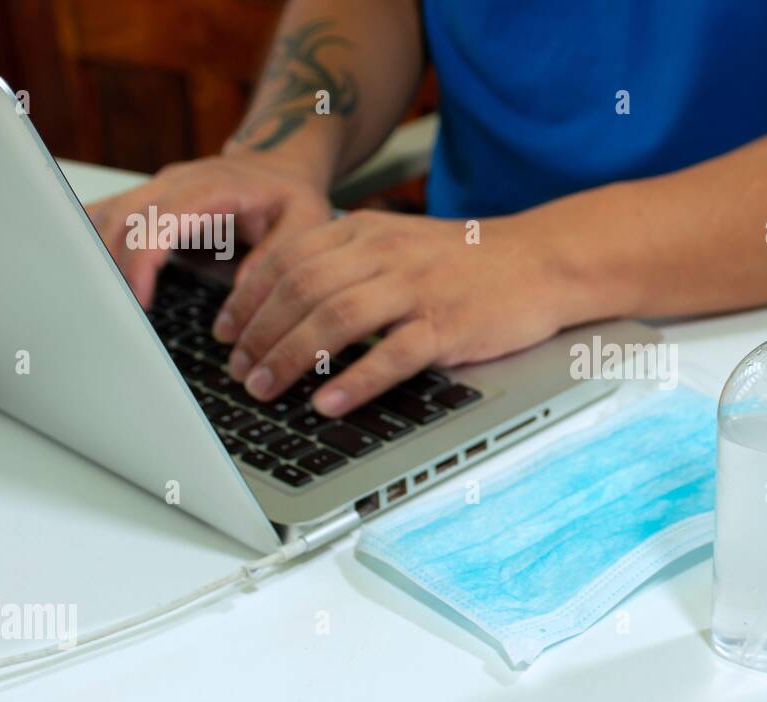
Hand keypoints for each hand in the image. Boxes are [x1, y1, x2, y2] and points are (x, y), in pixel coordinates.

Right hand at [85, 154, 332, 306]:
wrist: (279, 168)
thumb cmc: (291, 196)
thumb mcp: (305, 220)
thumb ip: (277, 254)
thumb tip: (243, 292)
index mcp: (211, 187)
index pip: (160, 220)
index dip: (143, 259)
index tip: (139, 300)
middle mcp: (175, 182)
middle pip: (122, 219)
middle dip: (113, 267)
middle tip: (118, 314)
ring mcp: (157, 189)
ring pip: (106, 216)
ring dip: (97, 257)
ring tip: (103, 303)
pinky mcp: (148, 201)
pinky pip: (107, 215)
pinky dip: (92, 241)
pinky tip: (86, 273)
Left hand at [214, 209, 580, 415]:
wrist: (541, 260)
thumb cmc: (469, 263)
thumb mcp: (401, 244)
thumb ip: (349, 263)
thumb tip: (289, 302)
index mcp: (367, 233)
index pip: (288, 260)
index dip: (247, 300)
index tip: (225, 334)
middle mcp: (386, 254)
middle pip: (302, 290)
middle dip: (259, 335)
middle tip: (238, 372)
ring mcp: (418, 288)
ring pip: (336, 318)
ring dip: (291, 357)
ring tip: (266, 389)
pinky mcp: (449, 325)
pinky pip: (393, 354)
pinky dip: (355, 380)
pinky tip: (328, 402)